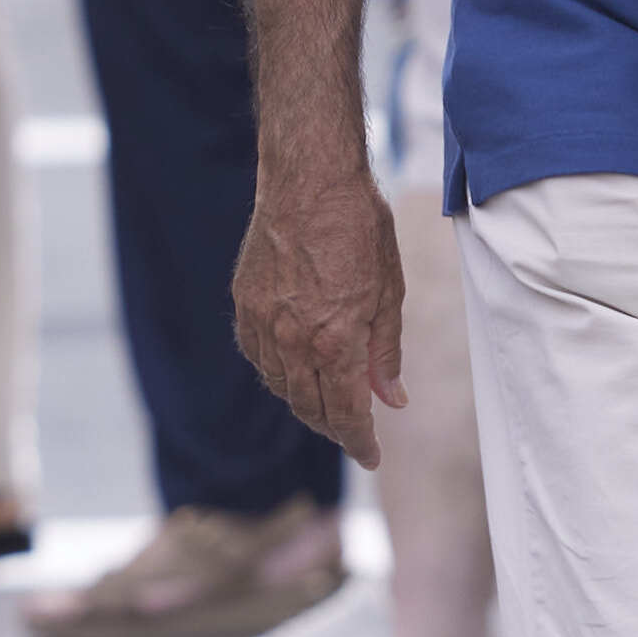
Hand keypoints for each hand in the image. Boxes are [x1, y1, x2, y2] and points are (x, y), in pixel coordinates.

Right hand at [237, 161, 408, 461]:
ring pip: (281, 387)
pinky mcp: (245, 304)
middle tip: (354, 435)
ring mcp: (263, 323)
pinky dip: (277, 373)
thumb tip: (392, 398)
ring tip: (327, 403)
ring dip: (305, 403)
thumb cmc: (360, 228)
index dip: (360, 443)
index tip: (371, 456)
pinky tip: (293, 369)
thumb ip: (386, 353)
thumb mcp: (390, 292)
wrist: (310, 180)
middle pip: (310, 409)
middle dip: (335, 429)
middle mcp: (293, 342)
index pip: (346, 415)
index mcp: (335, 343)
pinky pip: (257, 357)